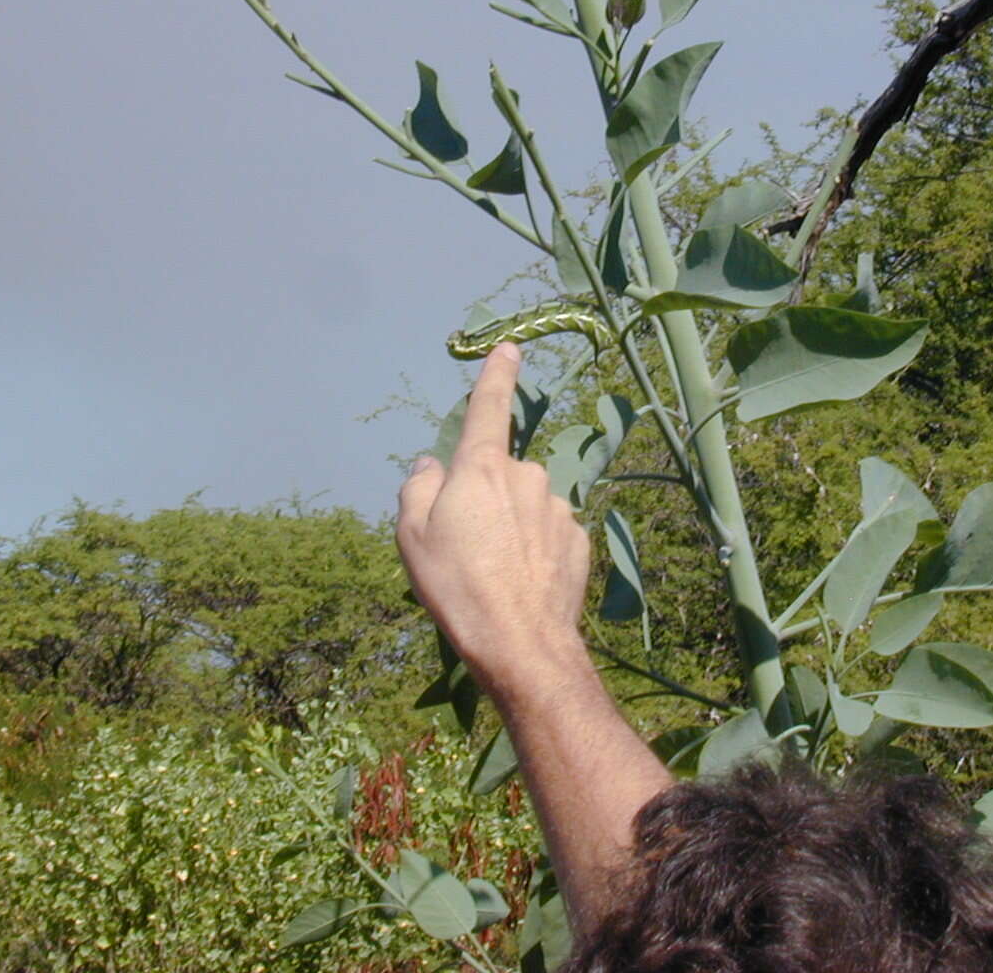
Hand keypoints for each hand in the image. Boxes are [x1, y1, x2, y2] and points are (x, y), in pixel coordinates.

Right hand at [396, 342, 590, 698]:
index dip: (497, 375)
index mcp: (482, 469)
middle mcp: (527, 477)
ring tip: (494, 572)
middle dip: (485, 498)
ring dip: (511, 527)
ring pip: (526, 506)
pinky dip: (534, 550)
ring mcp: (558, 508)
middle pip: (499, 474)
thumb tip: (432, 464)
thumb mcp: (413, 536)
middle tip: (466, 546)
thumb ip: (419, 487)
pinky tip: (522, 582)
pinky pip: (548, 534)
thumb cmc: (456, 586)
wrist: (520, 643)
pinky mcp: (579, 540)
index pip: (489, 408)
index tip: (509, 348)